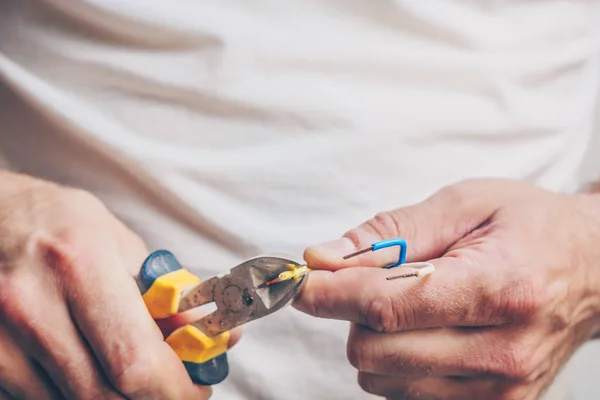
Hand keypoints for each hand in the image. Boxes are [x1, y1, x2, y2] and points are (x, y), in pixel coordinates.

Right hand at [0, 172, 239, 399]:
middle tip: (174, 387)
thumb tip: (218, 338)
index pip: (135, 359)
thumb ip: (169, 298)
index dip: (174, 387)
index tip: (197, 387)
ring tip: (131, 368)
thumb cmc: (62, 226)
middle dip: (152, 398)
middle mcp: (33, 306)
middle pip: (105, 395)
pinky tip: (90, 366)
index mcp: (81, 264)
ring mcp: (1, 340)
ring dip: (115, 396)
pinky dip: (78, 393)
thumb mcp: (123, 246)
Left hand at [294, 178, 599, 399]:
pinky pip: (405, 397)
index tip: (302, 282)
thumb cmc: (531, 228)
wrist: (594, 270)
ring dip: (375, 338)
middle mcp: (503, 350)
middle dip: (354, 312)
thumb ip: (391, 230)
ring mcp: (500, 390)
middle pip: (375, 349)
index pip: (387, 306)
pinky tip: (424, 333)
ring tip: (413, 304)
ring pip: (381, 379)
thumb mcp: (466, 204)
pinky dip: (395, 364)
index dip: (331, 294)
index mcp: (498, 287)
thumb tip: (324, 256)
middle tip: (374, 280)